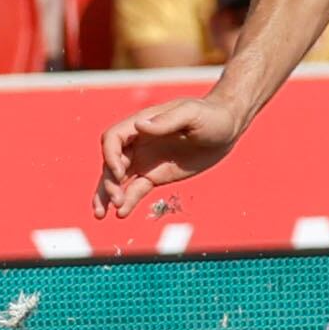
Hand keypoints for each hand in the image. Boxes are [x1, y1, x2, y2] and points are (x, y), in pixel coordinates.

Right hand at [94, 92, 244, 217]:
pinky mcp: (155, 176)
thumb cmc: (210, 115)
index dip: (110, 156)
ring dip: (106, 195)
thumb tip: (140, 126)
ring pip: (117, 179)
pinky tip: (121, 215)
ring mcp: (145, 160)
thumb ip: (166, 121)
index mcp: (141, 124)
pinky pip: (135, 191)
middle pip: (110, 162)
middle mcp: (138, 142)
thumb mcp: (191, 114)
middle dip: (108, 182)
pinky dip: (126, 202)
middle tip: (117, 200)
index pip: (112, 139)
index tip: (121, 173)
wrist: (227, 129)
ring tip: (101, 215)